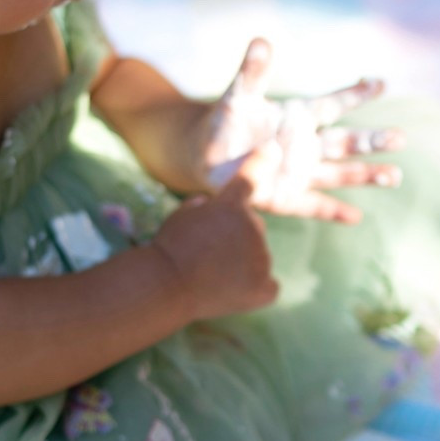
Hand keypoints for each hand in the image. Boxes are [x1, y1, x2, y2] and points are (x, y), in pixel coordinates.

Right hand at [153, 174, 279, 319]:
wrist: (166, 284)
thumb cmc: (168, 249)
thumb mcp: (181, 216)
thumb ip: (204, 207)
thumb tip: (211, 207)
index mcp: (231, 206)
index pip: (250, 179)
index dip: (262, 162)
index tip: (272, 149)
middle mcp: (253, 227)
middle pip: (253, 228)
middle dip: (237, 237)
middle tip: (207, 254)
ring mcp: (262, 258)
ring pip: (259, 256)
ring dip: (243, 263)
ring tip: (212, 275)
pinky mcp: (264, 286)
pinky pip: (269, 285)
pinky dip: (256, 288)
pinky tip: (234, 292)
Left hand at [200, 38, 403, 224]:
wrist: (207, 157)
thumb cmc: (227, 123)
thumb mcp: (238, 96)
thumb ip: (251, 72)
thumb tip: (261, 40)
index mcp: (299, 118)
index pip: (333, 105)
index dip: (355, 94)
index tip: (380, 83)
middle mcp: (307, 147)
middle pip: (345, 143)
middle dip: (372, 141)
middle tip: (400, 137)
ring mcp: (299, 174)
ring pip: (338, 174)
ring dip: (365, 175)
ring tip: (394, 175)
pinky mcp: (286, 199)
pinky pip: (313, 206)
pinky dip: (333, 212)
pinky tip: (356, 217)